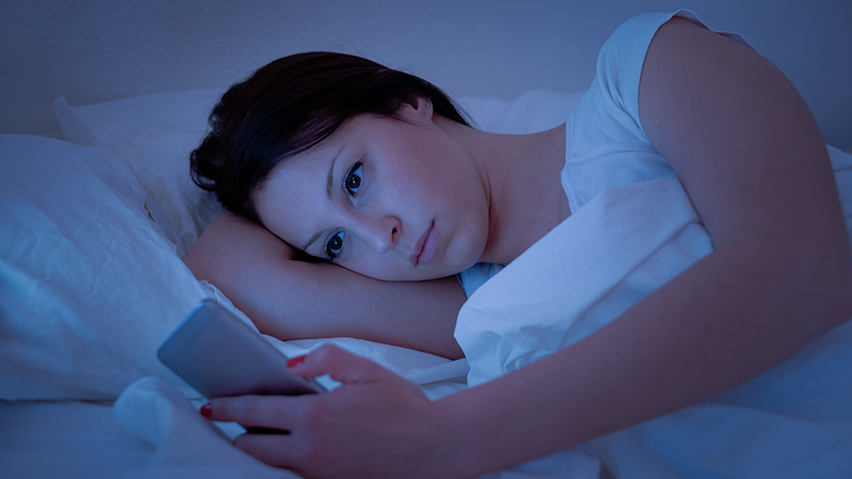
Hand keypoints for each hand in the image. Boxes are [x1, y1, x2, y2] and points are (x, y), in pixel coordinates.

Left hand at [204, 344, 458, 478]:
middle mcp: (309, 451)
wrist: (436, 448)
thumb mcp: (366, 370)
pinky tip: (294, 451)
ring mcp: (319, 474)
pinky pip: (294, 476)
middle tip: (234, 421)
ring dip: (261, 452)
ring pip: (270, 467)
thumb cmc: (405, 407)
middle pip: (251, 449)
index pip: (253, 414)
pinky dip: (285, 464)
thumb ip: (325, 359)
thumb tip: (291, 366)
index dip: (226, 408)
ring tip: (262, 436)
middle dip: (238, 435)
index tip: (211, 405)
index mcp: (314, 416)